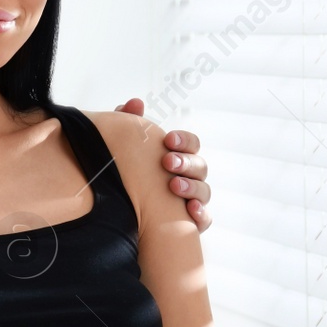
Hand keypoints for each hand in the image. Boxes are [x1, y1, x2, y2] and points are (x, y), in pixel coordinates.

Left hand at [113, 98, 211, 231]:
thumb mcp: (126, 149)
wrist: (122, 215)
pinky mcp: (192, 223)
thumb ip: (130, 123)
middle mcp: (191, 177)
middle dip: (185, 162)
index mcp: (179, 156)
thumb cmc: (131, 175)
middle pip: (200, 165)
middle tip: (167, 162)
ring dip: (191, 187)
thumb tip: (135, 102)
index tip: (168, 140)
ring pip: (204, 191)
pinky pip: (205, 219)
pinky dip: (200, 214)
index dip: (184, 140)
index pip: (191, 143)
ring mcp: (194, 200)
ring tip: (173, 185)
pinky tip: (189, 210)